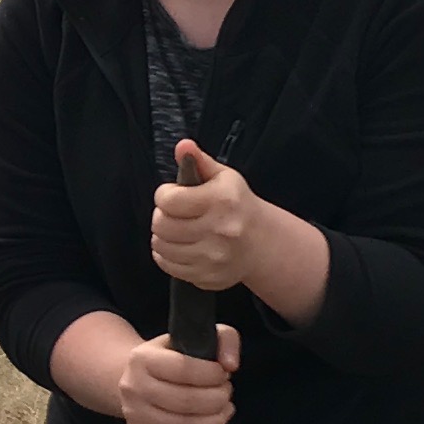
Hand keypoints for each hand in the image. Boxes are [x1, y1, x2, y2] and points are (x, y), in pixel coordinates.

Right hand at [116, 320, 240, 423]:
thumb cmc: (172, 357)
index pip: (184, 369)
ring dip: (214, 422)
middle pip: (185, 401)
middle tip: (226, 393)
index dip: (213, 374)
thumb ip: (224, 338)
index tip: (224, 373)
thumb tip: (231, 365)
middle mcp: (133, 387)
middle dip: (218, 398)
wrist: (135, 377)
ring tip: (224, 411)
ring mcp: (133, 414)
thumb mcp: (195, 337)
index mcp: (142, 358)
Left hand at [150, 140, 263, 291]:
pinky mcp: (208, 276)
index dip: (164, 195)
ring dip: (162, 236)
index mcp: (222, 201)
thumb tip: (183, 146)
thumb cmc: (238, 206)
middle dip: (161, 216)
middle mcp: (219, 230)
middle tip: (173, 213)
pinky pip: (169, 266)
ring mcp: (213, 257)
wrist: (263, 243)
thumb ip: (199, 161)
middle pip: (161, 225)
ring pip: (161, 247)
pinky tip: (179, 246)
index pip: (168, 200)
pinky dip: (167, 255)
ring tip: (175, 229)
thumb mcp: (224, 177)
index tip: (172, 194)